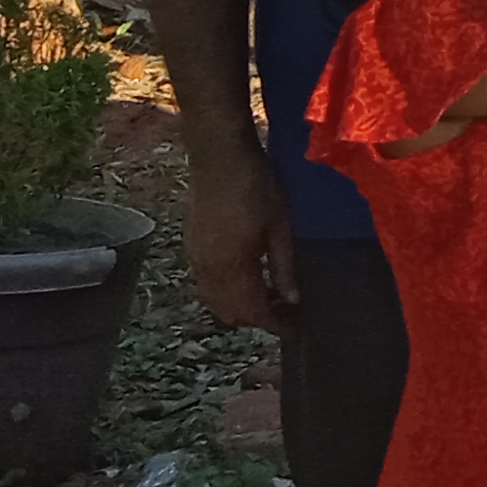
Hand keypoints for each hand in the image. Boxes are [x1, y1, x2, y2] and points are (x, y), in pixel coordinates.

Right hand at [181, 142, 297, 332]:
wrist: (218, 157)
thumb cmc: (256, 187)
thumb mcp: (280, 227)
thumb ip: (284, 267)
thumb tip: (292, 300)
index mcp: (232, 267)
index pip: (252, 311)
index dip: (275, 324)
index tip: (296, 329)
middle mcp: (207, 270)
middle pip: (230, 313)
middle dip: (258, 319)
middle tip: (287, 312)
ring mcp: (195, 259)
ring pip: (215, 302)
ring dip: (241, 308)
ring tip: (272, 297)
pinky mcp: (190, 247)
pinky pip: (206, 286)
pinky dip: (227, 293)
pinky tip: (250, 280)